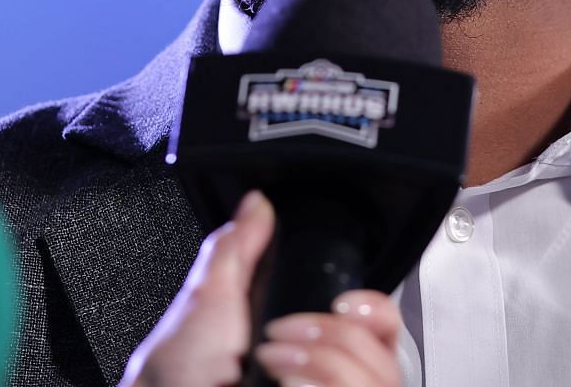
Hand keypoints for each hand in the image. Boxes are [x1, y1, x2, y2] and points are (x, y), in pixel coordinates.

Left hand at [120, 192, 402, 386]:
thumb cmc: (179, 372)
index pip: (379, 327)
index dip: (376, 310)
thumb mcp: (206, 297)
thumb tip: (257, 201)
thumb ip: (238, 246)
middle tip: (288, 333)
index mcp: (306, 341)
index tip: (347, 303)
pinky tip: (286, 382)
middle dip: (342, 335)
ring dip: (324, 362)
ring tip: (273, 363)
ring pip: (384, 375)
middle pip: (391, 351)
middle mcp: (325, 375)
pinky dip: (322, 381)